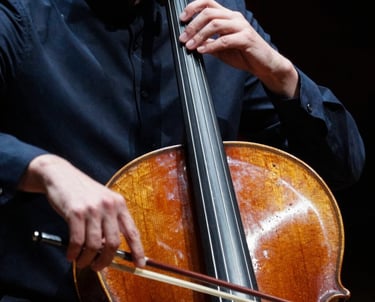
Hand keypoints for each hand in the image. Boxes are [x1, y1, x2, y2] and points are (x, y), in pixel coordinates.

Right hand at [18, 154, 144, 270]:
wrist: (61, 175)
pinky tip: (71, 255)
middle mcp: (109, 206)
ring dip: (87, 259)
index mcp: (119, 204)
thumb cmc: (82, 193)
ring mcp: (92, 208)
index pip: (132, 231)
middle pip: (114, 243)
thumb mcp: (102, 202)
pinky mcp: (75, 212)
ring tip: (81, 262)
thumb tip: (110, 252)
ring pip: (94, 245)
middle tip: (97, 267)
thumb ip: (109, 222)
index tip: (140, 264)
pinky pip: (77, 241)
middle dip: (106, 261)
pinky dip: (74, 253)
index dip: (137, 250)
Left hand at [179, 0, 298, 97]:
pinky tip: (202, 50)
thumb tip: (191, 42)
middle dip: (192, 25)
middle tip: (183, 38)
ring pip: (215, 24)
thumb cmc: (244, 54)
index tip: (182, 19)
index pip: (208, 3)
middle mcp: (235, 18)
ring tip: (190, 46)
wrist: (264, 64)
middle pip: (209, 13)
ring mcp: (241, 27)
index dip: (193, 8)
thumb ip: (209, 42)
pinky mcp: (246, 39)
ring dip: (199, 35)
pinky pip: (225, 40)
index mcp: (228, 17)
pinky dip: (211, 45)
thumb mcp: (221, 48)